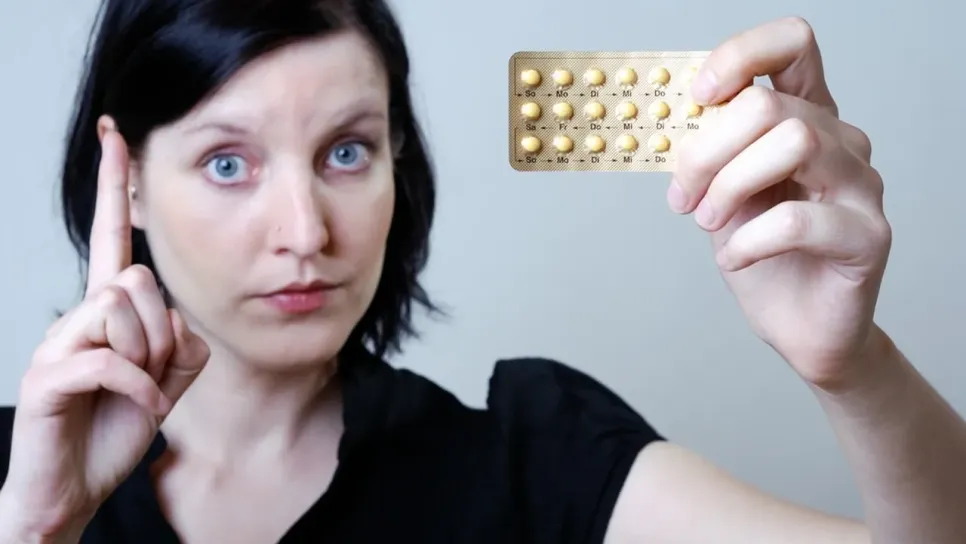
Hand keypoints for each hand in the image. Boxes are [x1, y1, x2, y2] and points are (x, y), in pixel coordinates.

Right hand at [0, 119, 209, 536]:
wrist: (75, 487)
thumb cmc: (116, 427)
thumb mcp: (166, 380)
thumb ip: (180, 340)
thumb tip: (177, 317)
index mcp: (107, 311)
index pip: (111, 235)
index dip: (113, 185)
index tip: (117, 134)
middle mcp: (78, 315)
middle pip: (138, 279)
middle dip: (161, 333)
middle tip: (151, 374)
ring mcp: (57, 343)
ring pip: (125, 311)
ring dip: (150, 360)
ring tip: (134, 392)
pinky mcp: (47, 375)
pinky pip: (114, 360)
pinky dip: (141, 390)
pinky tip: (135, 410)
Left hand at [670, 17, 891, 388]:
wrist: (797, 326)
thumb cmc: (761, 254)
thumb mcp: (721, 193)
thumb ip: (711, 153)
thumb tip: (672, 121)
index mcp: (805, 118)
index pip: (793, 47)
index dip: (741, 55)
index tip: (699, 95)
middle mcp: (841, 142)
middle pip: (768, 106)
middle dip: (707, 151)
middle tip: (683, 197)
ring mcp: (861, 186)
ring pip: (792, 144)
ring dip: (729, 187)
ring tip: (708, 223)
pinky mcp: (868, 236)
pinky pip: (797, 220)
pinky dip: (748, 242)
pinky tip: (735, 260)